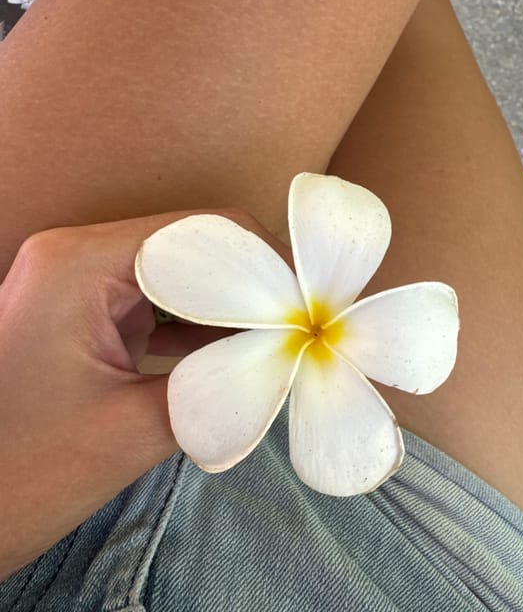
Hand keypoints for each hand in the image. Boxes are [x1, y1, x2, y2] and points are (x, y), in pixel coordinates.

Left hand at [0, 208, 288, 579]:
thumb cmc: (20, 474)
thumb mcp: (130, 430)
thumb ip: (217, 387)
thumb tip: (288, 359)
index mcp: (78, 263)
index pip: (197, 233)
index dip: (262, 261)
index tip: (308, 302)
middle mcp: (76, 257)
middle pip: (190, 250)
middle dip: (250, 286)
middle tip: (303, 322)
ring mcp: (79, 285)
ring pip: (179, 278)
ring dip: (228, 309)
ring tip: (281, 338)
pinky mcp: (86, 314)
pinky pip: (158, 307)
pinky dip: (200, 330)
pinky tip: (240, 354)